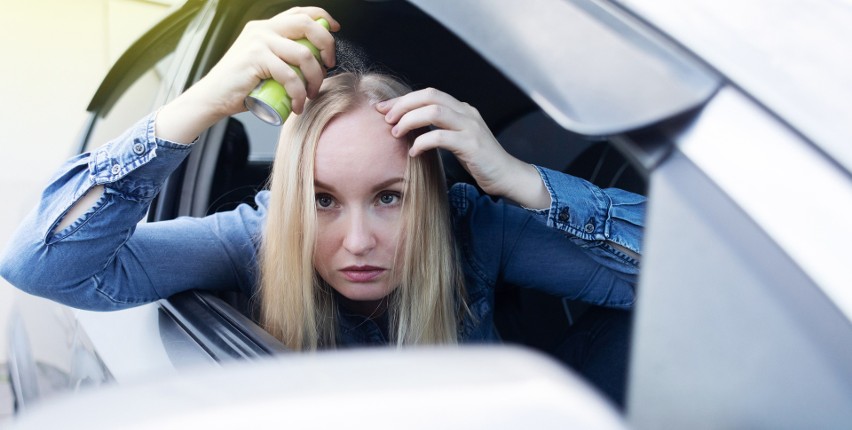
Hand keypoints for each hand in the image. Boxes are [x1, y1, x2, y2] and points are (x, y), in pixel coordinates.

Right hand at [157, 7, 338, 142]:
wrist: (213, 97)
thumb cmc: (241, 85)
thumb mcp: (265, 63)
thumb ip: (283, 56)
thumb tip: (315, 61)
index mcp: (266, 27)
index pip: (300, 13)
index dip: (322, 18)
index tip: (335, 30)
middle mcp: (263, 29)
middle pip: (307, 25)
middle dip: (326, 45)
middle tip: (327, 67)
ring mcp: (259, 42)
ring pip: (304, 55)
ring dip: (314, 78)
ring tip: (309, 95)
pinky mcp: (255, 58)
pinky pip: (290, 75)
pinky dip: (298, 93)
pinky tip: (296, 105)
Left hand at [376, 88, 549, 208]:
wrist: (507, 176)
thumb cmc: (479, 160)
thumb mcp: (457, 139)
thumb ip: (439, 128)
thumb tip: (409, 126)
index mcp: (461, 109)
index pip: (428, 94)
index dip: (403, 99)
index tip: (383, 109)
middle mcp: (466, 112)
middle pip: (429, 96)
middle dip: (403, 105)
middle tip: (386, 119)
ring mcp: (471, 127)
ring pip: (434, 111)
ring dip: (410, 120)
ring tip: (395, 133)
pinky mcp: (472, 145)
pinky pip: (441, 137)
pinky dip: (422, 142)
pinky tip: (413, 152)